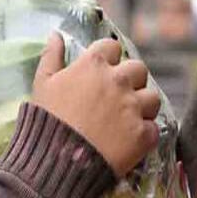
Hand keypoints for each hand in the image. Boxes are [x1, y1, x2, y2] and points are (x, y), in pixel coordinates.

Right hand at [31, 32, 160, 176]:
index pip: (112, 47)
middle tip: (119, 97)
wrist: (59, 163)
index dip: (108, 59)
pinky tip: (130, 141)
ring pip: (153, 97)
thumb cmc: (47, 121)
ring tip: (130, 118)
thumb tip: (56, 34)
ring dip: (144, 105)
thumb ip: (51, 56)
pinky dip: (144, 134)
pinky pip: (154, 128)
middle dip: (131, 80)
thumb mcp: (42, 84)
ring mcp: (133, 108)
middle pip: (138, 69)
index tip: (103, 72)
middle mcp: (119, 81)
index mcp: (94, 65)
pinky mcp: (143, 134)